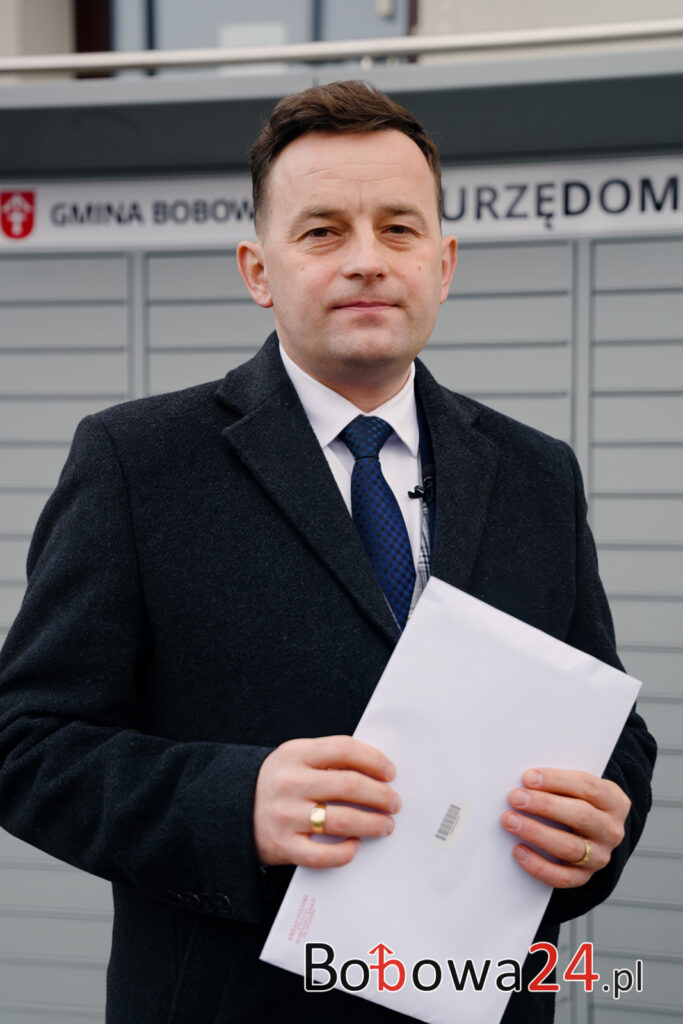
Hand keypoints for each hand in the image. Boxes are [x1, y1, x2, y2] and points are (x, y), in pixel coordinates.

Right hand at [254, 735, 400, 867]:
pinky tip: (355, 846)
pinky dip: (345, 852)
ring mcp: (286, 815)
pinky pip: (323, 855)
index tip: (390, 772)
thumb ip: (328, 759)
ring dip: (372, 824)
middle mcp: (290, 783)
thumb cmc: (277, 782)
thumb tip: (376, 770)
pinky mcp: (283, 846)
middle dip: (380, 795)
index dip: (373, 760)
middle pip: (349, 785)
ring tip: (385, 825)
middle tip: (394, 802)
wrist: (232, 811)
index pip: (344, 749)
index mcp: (296, 754)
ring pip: (342, 820)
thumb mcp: (295, 758)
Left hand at [501, 768, 630, 887]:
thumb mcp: (577, 788)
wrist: (591, 833)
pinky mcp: (584, 876)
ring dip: (537, 833)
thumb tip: (526, 780)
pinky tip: (519, 851)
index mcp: (614, 801)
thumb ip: (558, 783)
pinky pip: (561, 877)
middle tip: (515, 798)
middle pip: (580, 816)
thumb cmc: (576, 801)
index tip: (528, 777)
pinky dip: (538, 865)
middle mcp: (611, 830)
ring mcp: (600, 856)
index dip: (556, 781)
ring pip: (570, 847)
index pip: (588, 787)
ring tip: (511, 821)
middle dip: (544, 805)